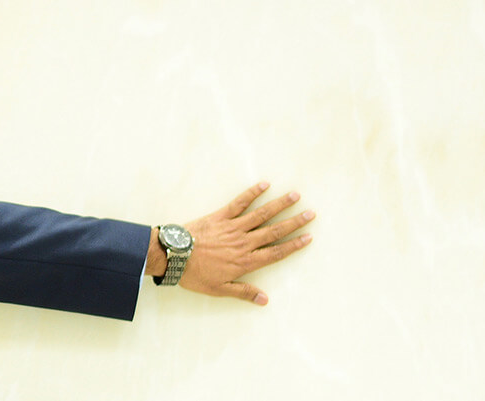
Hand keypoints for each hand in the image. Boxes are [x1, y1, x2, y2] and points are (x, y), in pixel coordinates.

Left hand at [149, 182, 314, 304]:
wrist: (174, 257)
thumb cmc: (195, 275)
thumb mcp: (219, 290)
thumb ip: (244, 293)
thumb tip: (265, 300)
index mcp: (245, 261)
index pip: (276, 252)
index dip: (294, 245)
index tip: (308, 237)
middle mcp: (244, 243)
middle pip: (274, 231)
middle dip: (294, 222)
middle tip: (311, 214)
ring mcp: (233, 228)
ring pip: (261, 214)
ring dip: (279, 204)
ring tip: (295, 196)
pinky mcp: (220, 216)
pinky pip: (239, 203)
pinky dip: (252, 193)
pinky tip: (264, 185)